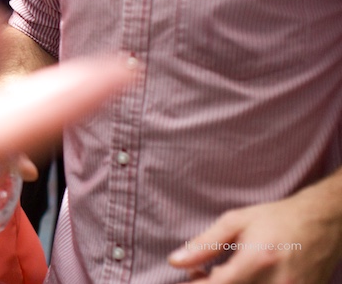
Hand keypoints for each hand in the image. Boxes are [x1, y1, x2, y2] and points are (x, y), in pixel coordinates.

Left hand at [170, 181, 341, 283]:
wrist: (321, 222)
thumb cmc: (276, 218)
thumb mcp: (235, 222)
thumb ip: (204, 244)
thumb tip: (175, 262)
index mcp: (257, 260)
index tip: (190, 275)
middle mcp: (276, 283)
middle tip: (204, 272)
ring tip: (225, 273)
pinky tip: (245, 278)